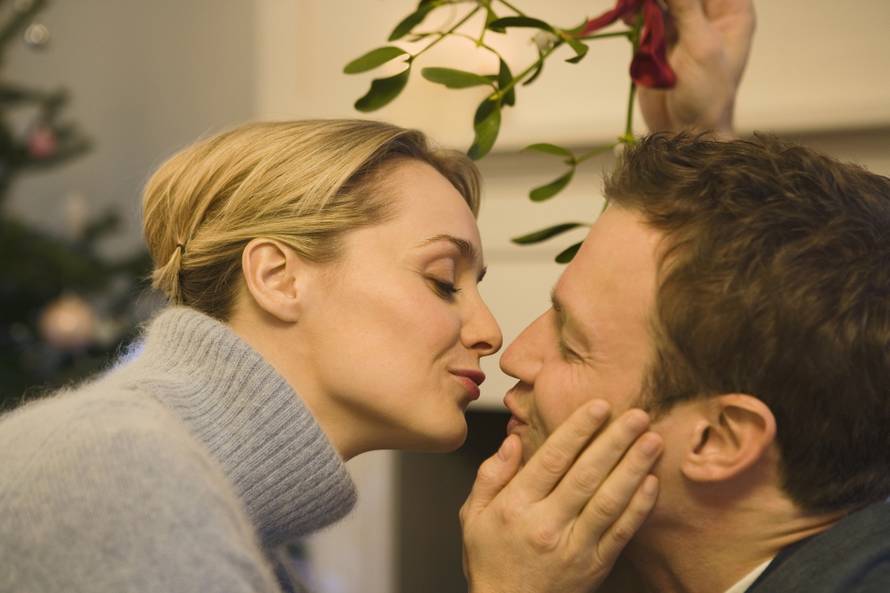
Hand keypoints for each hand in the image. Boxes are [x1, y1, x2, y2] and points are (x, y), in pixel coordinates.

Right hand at [461, 401, 662, 592]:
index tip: (598, 406)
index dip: (577, 430)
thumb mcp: (473, 515)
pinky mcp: (595, 565)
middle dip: (614, 441)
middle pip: (586, 475)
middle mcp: (547, 524)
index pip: (552, 460)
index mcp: (517, 507)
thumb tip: (513, 441)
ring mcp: (574, 546)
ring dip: (634, 468)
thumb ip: (491, 475)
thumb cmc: (491, 560)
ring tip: (652, 441)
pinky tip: (651, 482)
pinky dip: (639, 507)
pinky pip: (621, 532)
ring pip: (609, 501)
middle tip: (637, 414)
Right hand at [639, 0, 755, 135]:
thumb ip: (685, 6)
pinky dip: (632, 11)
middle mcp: (708, 13)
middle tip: (639, 0)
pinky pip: (644, 14)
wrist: (684, 131)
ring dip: (642, 0)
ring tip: (629, 7)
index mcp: (731, 10)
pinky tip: (625, 15)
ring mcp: (682, 24)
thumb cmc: (707, 94)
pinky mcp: (658, 38)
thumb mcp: (701, 46)